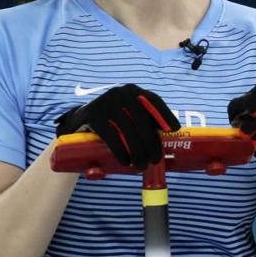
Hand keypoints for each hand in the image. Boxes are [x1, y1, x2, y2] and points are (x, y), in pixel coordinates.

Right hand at [55, 84, 179, 166]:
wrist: (80, 120)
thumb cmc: (114, 121)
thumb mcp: (130, 115)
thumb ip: (145, 122)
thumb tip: (169, 139)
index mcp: (134, 91)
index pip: (153, 100)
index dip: (165, 114)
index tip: (174, 130)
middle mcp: (121, 93)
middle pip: (142, 120)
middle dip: (151, 143)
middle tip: (155, 160)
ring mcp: (106, 102)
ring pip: (128, 130)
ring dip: (137, 151)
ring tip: (141, 165)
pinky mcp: (92, 114)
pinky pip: (110, 135)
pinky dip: (120, 151)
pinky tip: (126, 161)